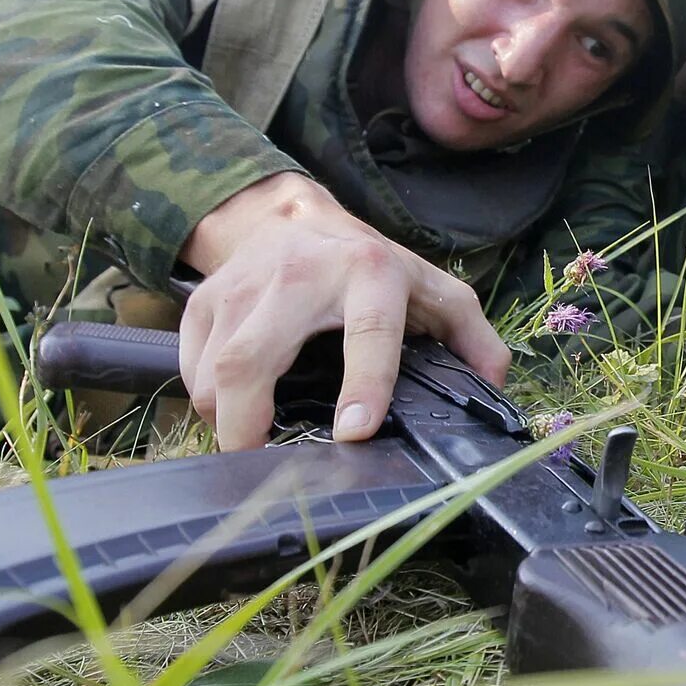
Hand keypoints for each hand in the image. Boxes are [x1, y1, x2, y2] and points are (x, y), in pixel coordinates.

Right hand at [178, 172, 509, 449]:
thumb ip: (473, 339)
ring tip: (254, 439)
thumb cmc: (370, 268)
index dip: (363, 385)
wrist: (294, 216)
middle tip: (266, 469)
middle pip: (252, 359)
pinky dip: (205, 401)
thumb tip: (494, 389)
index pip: (367, 332)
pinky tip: (232, 407)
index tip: (354, 435)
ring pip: (214, 370)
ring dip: (227, 421)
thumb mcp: (432, 292)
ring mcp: (244, 285)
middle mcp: (301, 274)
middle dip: (248, 425)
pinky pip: (190, 367)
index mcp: (370, 274)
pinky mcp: (205, 298)